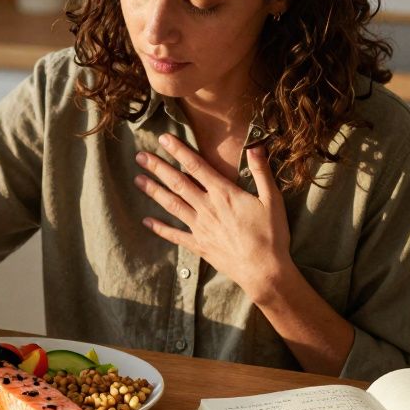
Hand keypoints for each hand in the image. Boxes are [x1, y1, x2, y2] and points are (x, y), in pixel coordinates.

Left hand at [135, 134, 291, 298]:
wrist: (264, 272)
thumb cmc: (271, 235)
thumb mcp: (272, 200)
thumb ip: (262, 172)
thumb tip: (256, 146)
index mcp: (224, 194)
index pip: (196, 166)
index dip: (179, 150)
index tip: (163, 138)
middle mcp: (207, 207)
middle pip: (178, 183)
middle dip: (158, 168)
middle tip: (140, 156)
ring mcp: (200, 227)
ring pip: (172, 205)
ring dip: (154, 191)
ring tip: (137, 180)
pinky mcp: (199, 245)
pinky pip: (175, 235)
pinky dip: (160, 228)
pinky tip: (146, 221)